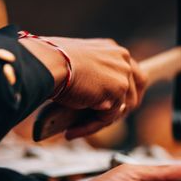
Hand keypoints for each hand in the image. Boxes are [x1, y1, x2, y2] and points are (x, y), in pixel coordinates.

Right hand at [20, 36, 146, 138]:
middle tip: (100, 124)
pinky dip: (89, 127)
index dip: (125, 94)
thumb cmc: (51, 63)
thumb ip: (92, 76)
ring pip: (118, 109)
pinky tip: (71, 130)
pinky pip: (107, 118)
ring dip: (99, 122)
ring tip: (77, 128)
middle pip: (133, 93)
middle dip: (119, 111)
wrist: (47, 63)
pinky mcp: (118, 90)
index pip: (130, 74)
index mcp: (112, 50)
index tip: (118, 109)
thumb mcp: (76, 65)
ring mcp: (123, 74)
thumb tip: (97, 101)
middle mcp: (123, 59)